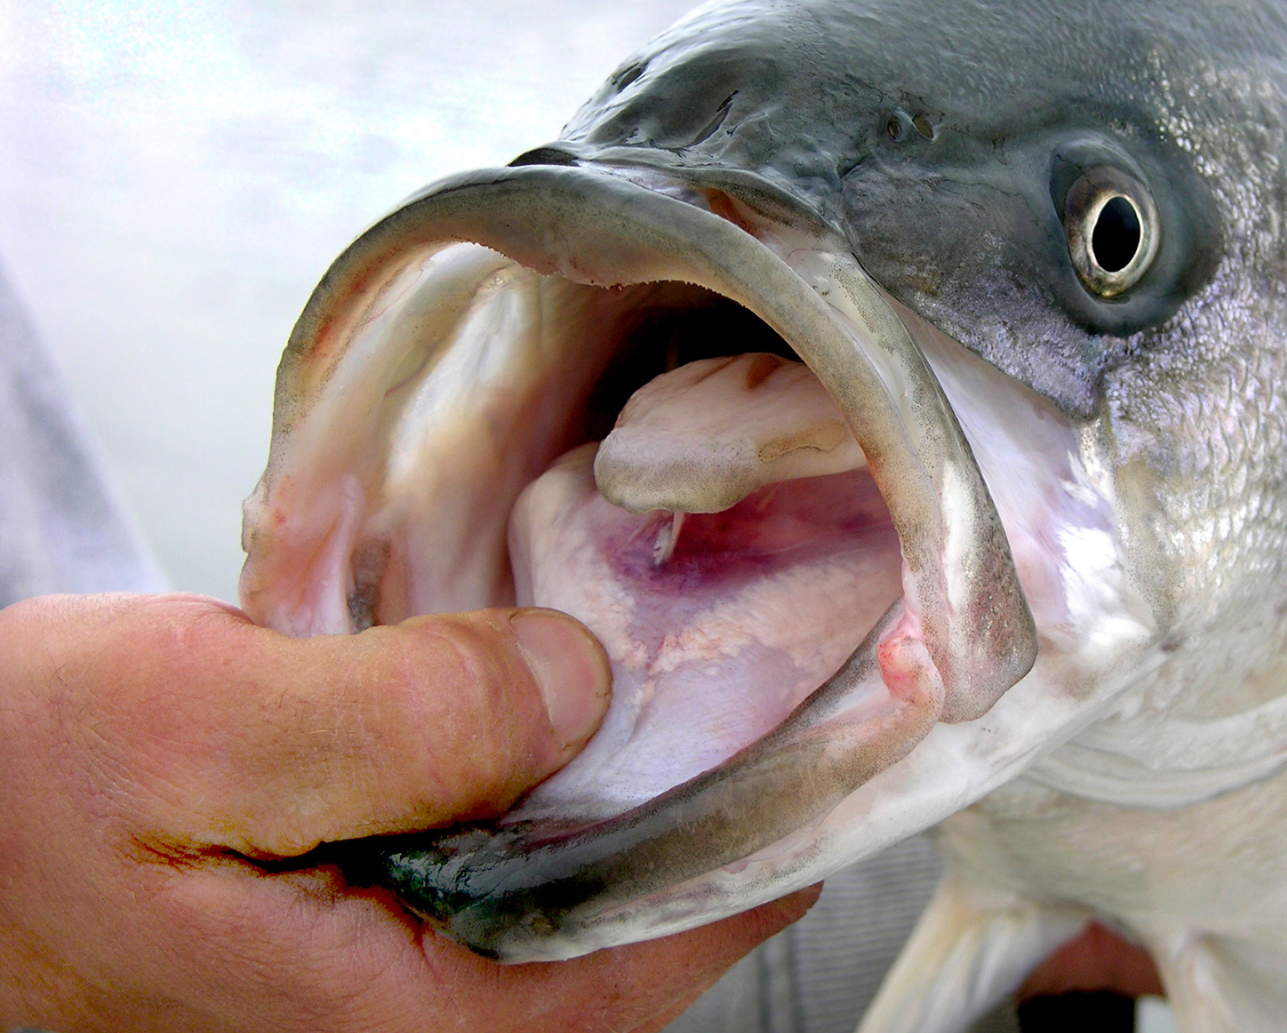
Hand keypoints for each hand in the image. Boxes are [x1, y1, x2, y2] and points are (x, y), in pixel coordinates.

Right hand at [0, 593, 814, 1032]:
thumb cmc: (4, 813)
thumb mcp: (193, 733)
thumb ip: (404, 716)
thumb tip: (583, 684)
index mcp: (424, 1019)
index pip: (678, 935)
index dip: (778, 808)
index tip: (867, 697)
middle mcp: (440, 1016)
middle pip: (649, 896)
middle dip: (704, 763)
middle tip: (747, 625)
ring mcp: (414, 970)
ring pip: (584, 860)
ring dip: (617, 749)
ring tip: (645, 632)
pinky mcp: (382, 914)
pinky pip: (508, 836)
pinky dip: (530, 750)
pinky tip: (519, 671)